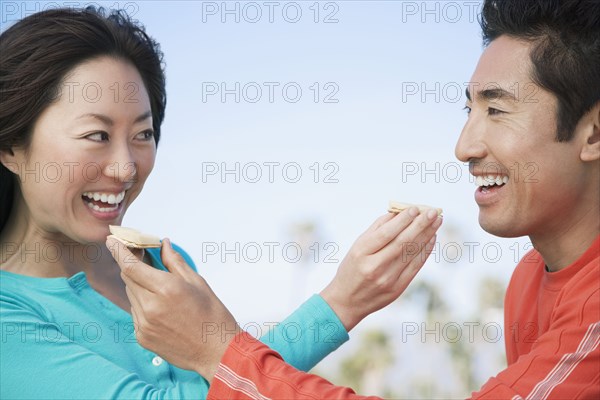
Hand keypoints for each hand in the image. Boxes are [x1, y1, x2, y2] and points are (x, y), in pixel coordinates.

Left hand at [106, 237, 239, 382]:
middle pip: (128, 279)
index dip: (118, 251)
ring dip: (139, 287)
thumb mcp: (197, 282)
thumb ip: (175, 262)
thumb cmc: (212, 316)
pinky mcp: (142, 337)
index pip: (131, 266)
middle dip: (133, 267)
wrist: (216, 352)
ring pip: (131, 296)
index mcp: (166, 289)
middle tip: (143, 260)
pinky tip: (161, 309)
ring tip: (162, 291)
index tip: (111, 240)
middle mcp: (151, 307)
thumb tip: (163, 245)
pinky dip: (143, 305)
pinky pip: (135, 313)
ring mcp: (144, 324)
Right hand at [320, 208, 441, 330]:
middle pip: (402, 242)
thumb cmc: (352, 268)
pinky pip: (415, 266)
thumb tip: (398, 212)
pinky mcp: (397, 289)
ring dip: (427, 235)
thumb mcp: (357, 246)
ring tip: (437, 221)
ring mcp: (387, 279)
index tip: (415, 208)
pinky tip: (432, 238)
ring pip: (411, 253)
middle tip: (433, 211)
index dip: (403, 220)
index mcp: (361, 253)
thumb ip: (376, 229)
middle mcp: (374, 266)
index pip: (386, 234)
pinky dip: (425, 251)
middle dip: (420, 225)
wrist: (347, 301)